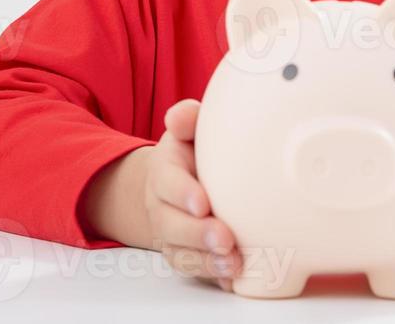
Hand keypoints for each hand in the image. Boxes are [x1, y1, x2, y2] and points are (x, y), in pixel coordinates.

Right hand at [141, 98, 239, 290]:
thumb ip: (187, 119)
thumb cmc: (192, 152)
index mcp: (164, 170)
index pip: (167, 181)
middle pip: (171, 224)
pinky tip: (233, 277)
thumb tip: (180, 117)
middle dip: (197, 234)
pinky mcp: (184, 253)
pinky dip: (212, 275)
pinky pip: (193, 269)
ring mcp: (171, 233)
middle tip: (225, 238)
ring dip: (206, 261)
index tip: (203, 203)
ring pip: (180, 252)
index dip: (182, 193)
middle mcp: (162, 205)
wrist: (178, 181)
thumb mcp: (189, 130)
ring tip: (233, 263)